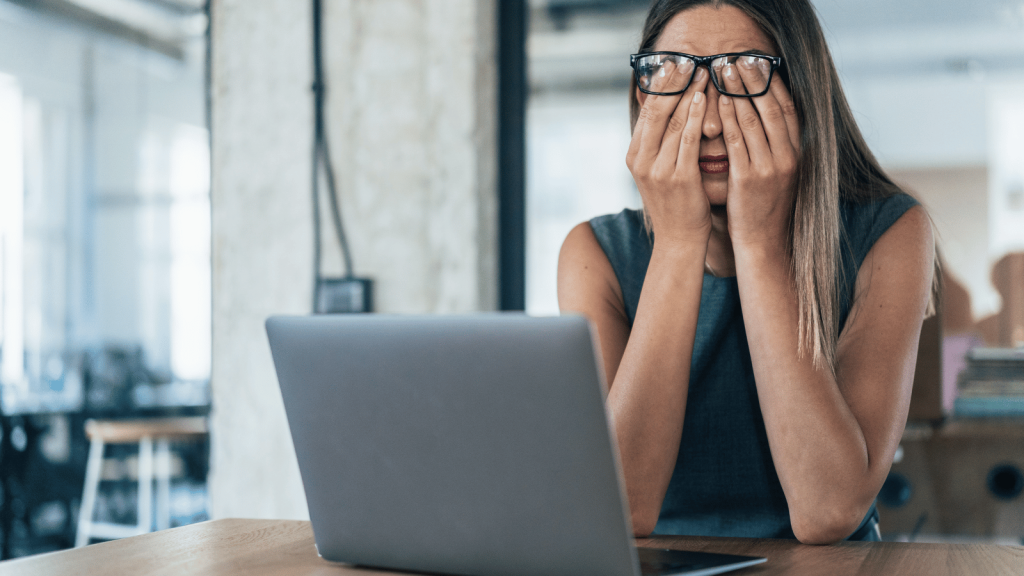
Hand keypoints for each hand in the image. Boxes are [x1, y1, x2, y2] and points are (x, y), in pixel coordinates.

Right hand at [626, 65, 711, 247]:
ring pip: (674, 121)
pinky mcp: (679, 178)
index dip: (660, 85)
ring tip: (703, 72)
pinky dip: (697, 116)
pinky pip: (688, 140)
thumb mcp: (659, 170)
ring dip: (690, 93)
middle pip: (657, 111)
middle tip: (689, 60)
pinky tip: (705, 99)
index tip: (674, 64)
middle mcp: (641, 161)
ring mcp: (658, 170)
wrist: (679, 239)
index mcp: (634, 156)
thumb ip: (659, 143)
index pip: (646, 111)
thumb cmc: (675, 203)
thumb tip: (665, 110)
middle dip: (674, 83)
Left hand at [717, 57, 800, 247]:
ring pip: (754, 120)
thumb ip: (775, 147)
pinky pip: (737, 141)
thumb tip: (764, 119)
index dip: (774, 84)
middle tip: (737, 59)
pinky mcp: (749, 179)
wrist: (763, 243)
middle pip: (771, 108)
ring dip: (737, 92)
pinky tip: (719, 101)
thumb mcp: (778, 174)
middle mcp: (788, 157)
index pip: (788, 109)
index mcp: (797, 154)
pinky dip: (729, 118)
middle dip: (753, 81)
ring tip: (723, 71)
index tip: (760, 64)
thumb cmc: (764, 208)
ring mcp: (770, 167)